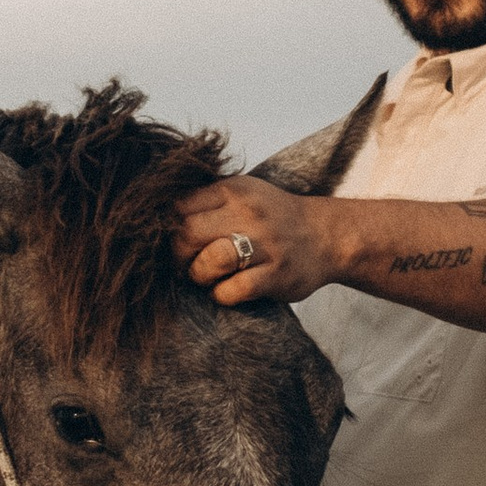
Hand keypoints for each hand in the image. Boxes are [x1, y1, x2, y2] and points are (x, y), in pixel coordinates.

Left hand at [174, 177, 340, 308]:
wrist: (327, 236)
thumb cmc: (274, 218)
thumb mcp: (243, 194)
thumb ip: (207, 201)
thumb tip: (157, 219)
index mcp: (234, 191)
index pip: (180, 207)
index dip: (167, 229)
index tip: (174, 242)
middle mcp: (249, 213)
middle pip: (188, 234)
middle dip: (178, 255)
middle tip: (185, 264)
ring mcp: (265, 244)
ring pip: (209, 261)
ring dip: (199, 275)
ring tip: (206, 277)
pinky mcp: (276, 275)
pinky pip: (233, 290)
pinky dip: (221, 295)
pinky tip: (226, 291)